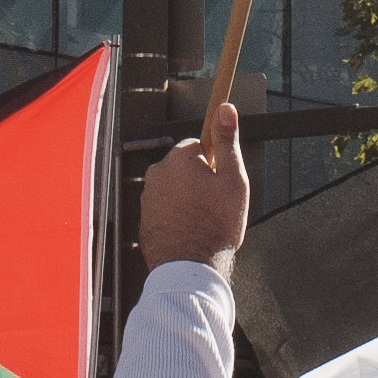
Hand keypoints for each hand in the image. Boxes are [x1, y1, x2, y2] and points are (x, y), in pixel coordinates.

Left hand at [142, 95, 250, 271]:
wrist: (190, 269)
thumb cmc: (214, 227)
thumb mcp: (233, 179)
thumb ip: (227, 141)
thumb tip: (225, 109)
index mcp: (179, 159)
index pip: (198, 145)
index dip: (214, 164)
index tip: (220, 181)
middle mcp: (157, 173)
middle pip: (184, 167)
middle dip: (199, 182)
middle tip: (216, 204)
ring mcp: (148, 198)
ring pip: (174, 189)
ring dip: (187, 199)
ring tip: (204, 221)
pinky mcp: (144, 219)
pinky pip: (164, 209)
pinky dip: (176, 216)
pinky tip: (190, 230)